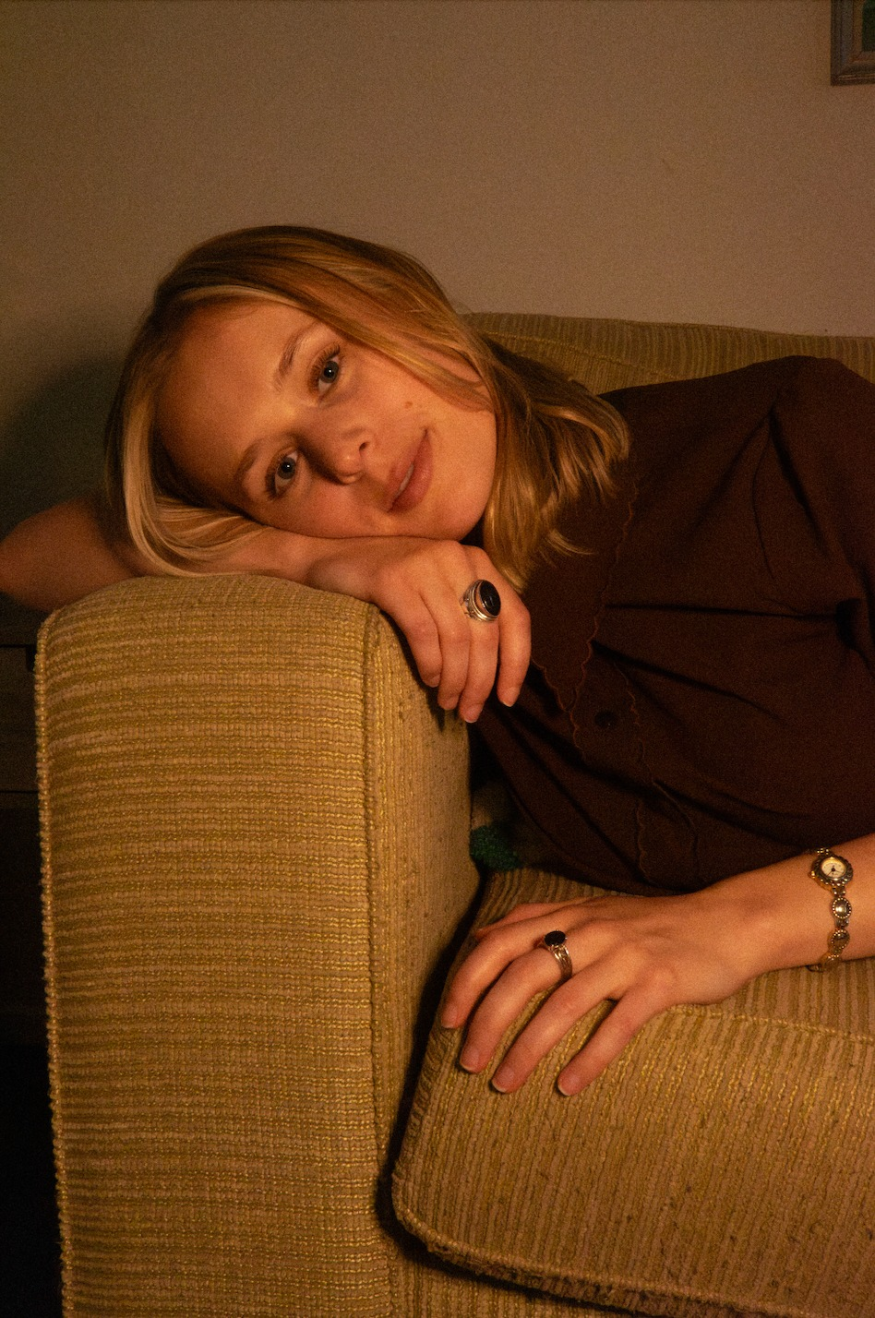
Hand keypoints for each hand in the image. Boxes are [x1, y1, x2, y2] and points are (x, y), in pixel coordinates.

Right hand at [307, 536, 530, 720]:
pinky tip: (428, 680)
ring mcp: (425, 564)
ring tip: (447, 702)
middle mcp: (457, 557)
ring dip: (455, 680)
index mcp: (478, 562)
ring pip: (457, 638)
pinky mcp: (393, 579)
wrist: (329, 561)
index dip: (516, 663)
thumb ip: (468, 616)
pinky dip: (430, 664)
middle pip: (486, 634)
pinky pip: (424, 633)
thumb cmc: (390, 588)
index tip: (507, 700)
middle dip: (481, 682)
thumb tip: (496, 674)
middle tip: (468, 713)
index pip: (516, 617)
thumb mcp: (439, 592)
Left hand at [440, 887, 765, 1094]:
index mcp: (568, 916)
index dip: (468, 981)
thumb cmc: (651, 926)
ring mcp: (626, 956)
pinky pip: (618, 1024)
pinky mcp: (660, 982)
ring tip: (504, 1084)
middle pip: (524, 974)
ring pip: (564, 1002)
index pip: (500, 942)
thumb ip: (537, 921)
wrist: (726, 922)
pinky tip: (568, 1087)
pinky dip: (590, 1057)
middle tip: (468, 1064)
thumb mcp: (589, 912)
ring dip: (528, 1047)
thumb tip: (481, 937)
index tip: (447, 1022)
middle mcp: (591, 931)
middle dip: (488, 1020)